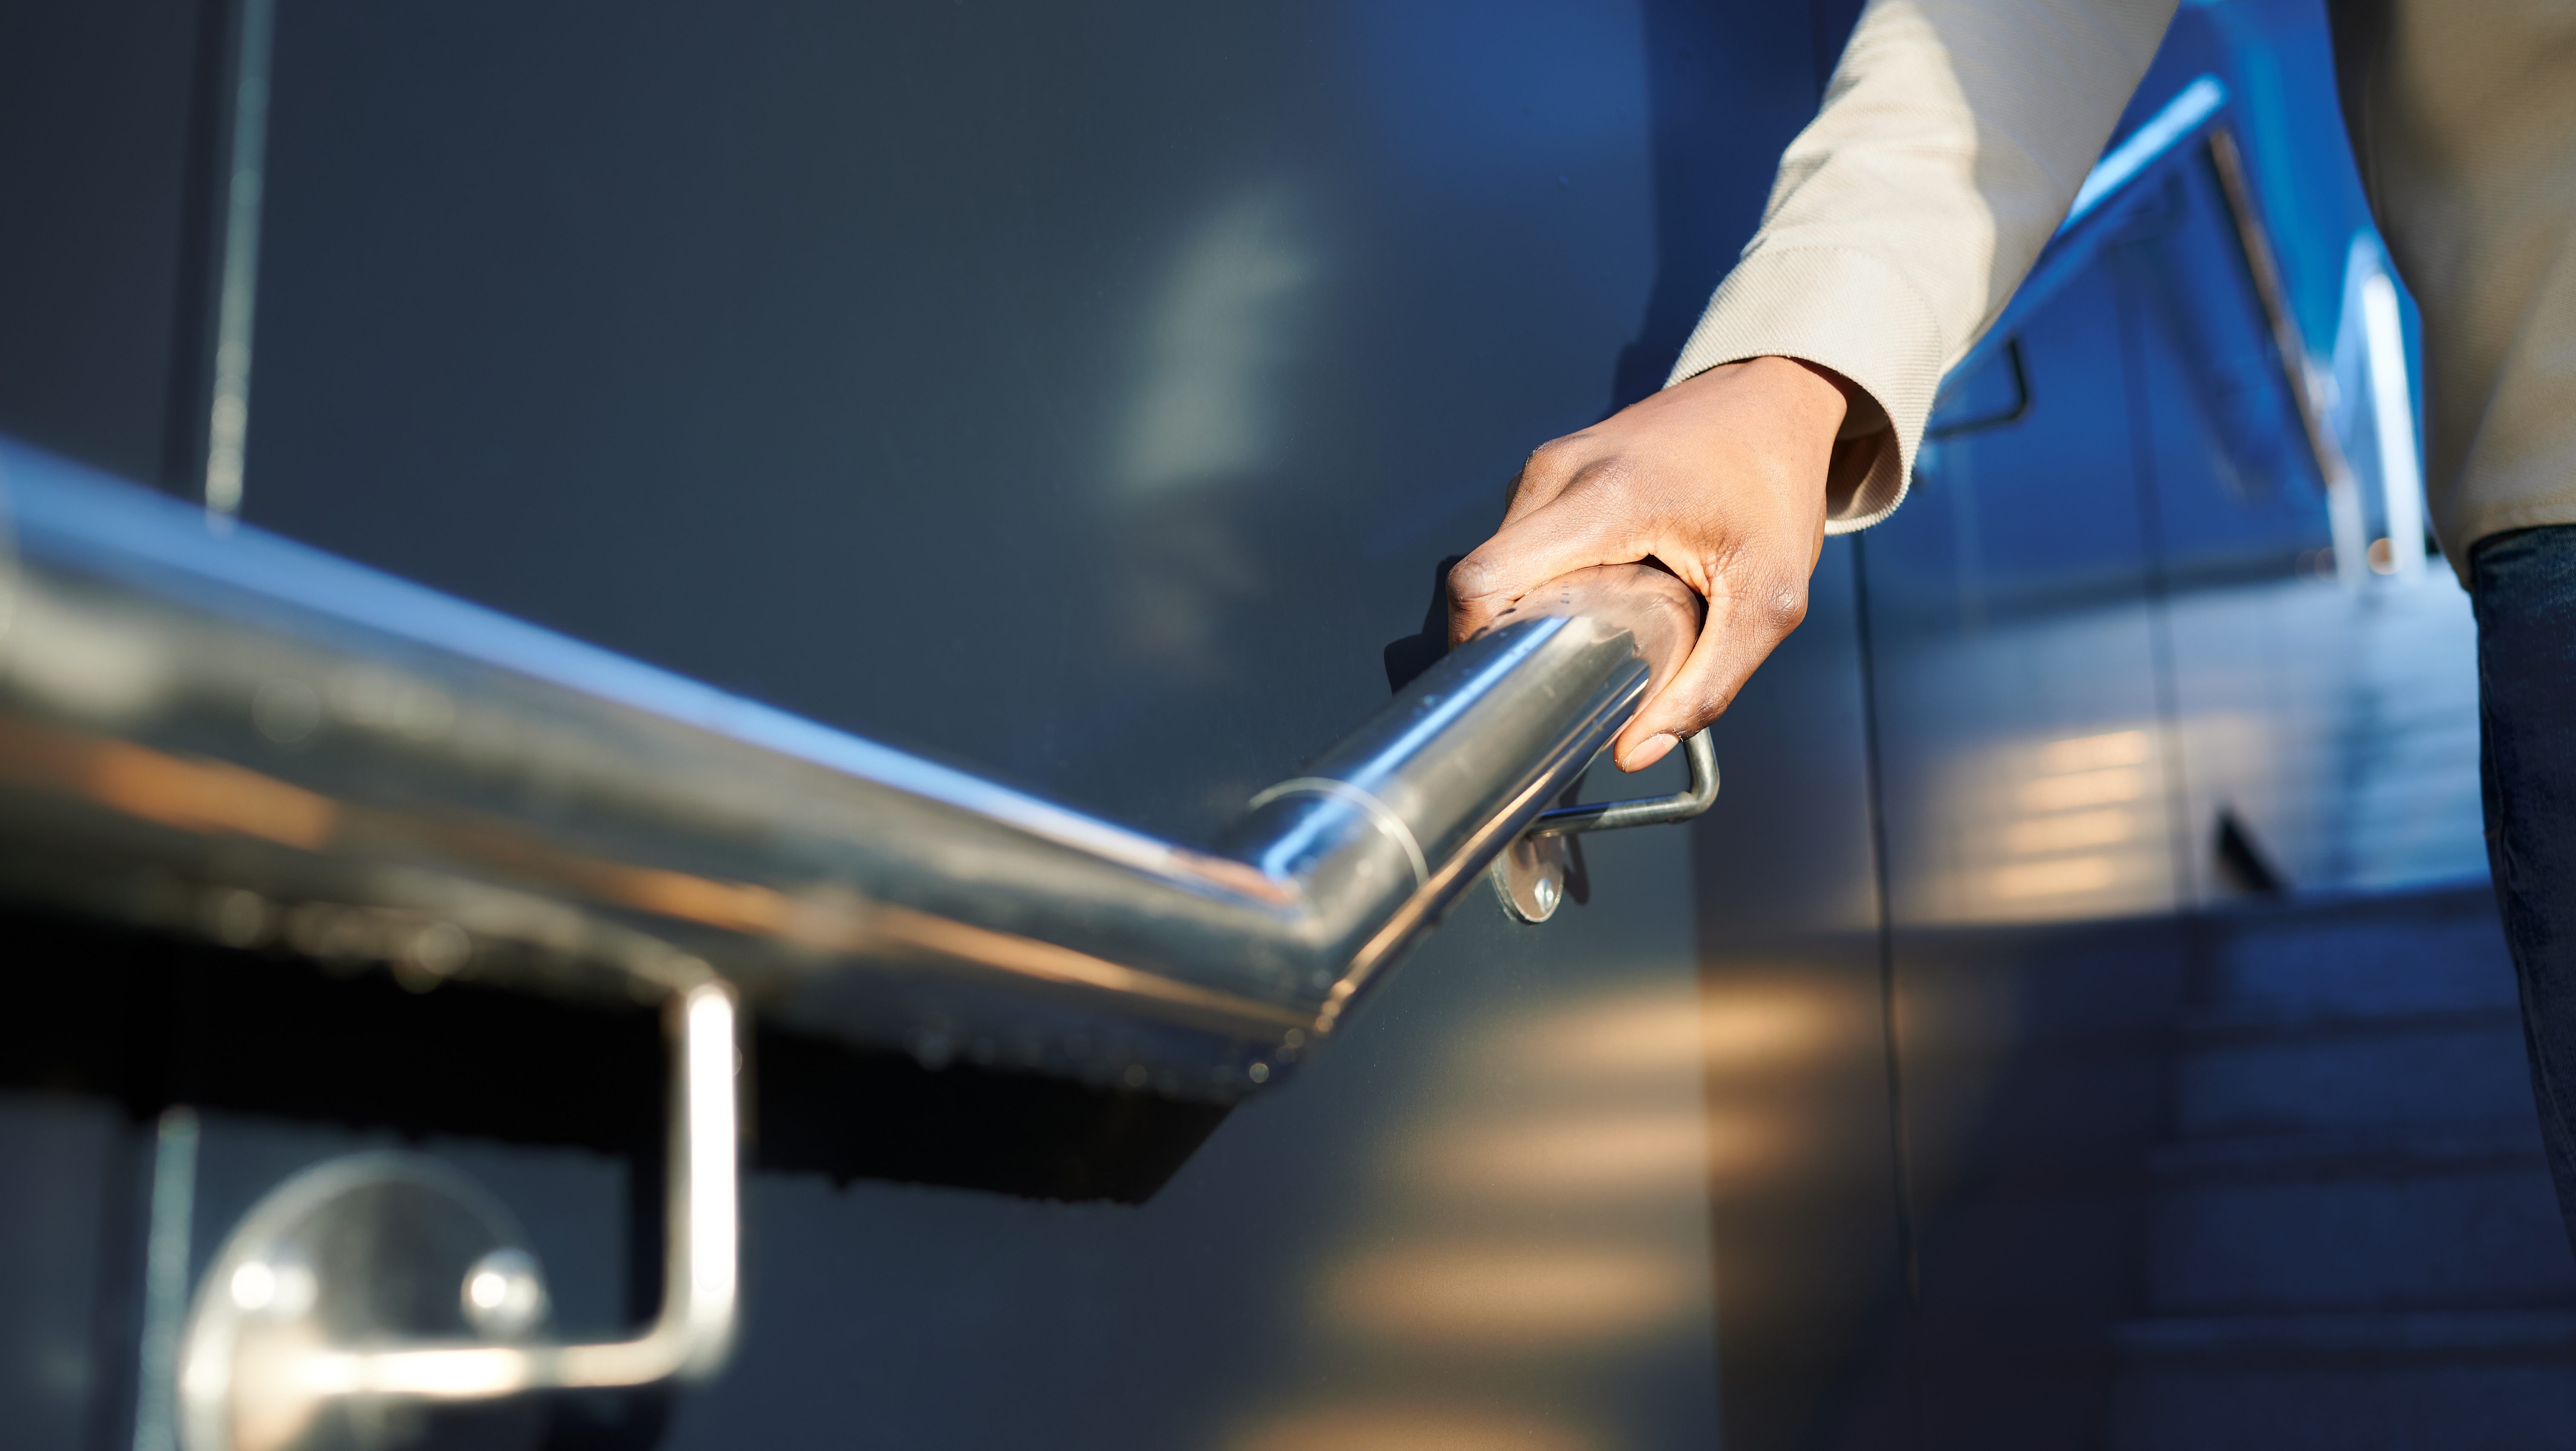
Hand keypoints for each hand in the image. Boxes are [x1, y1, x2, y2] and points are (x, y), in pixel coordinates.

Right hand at [1447, 356, 1850, 771]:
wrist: (1777, 396)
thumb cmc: (1776, 487)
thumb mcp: (1769, 599)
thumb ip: (1710, 684)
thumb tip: (1635, 752)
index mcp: (1604, 498)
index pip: (1484, 579)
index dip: (1476, 644)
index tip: (1508, 686)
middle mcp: (1561, 471)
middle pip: (1483, 575)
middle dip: (1503, 635)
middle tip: (1552, 675)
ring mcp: (1552, 460)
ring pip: (1498, 555)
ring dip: (1525, 602)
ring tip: (1578, 633)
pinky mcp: (1557, 462)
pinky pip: (1521, 534)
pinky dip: (1539, 574)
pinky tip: (1587, 594)